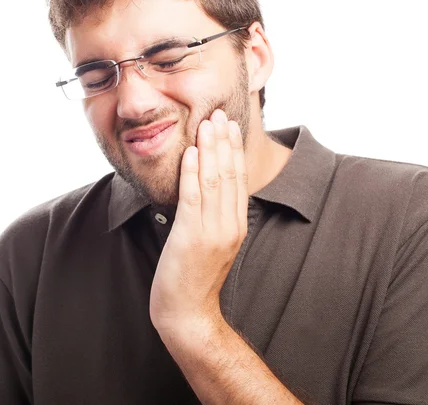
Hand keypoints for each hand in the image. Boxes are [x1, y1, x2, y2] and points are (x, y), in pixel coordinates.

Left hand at [149, 109, 248, 334]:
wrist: (188, 314)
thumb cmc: (196, 279)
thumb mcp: (215, 244)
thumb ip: (217, 217)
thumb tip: (210, 189)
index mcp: (237, 226)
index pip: (239, 180)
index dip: (235, 151)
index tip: (231, 127)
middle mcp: (230, 226)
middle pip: (229, 174)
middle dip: (223, 141)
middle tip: (219, 113)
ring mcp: (212, 232)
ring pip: (213, 181)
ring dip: (209, 149)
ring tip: (207, 124)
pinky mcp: (191, 237)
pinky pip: (192, 197)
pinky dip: (191, 172)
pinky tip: (190, 152)